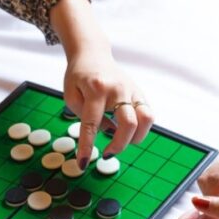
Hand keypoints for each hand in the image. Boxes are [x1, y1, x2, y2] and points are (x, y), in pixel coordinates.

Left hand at [62, 45, 153, 166]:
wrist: (92, 54)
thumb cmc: (79, 76)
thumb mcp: (70, 94)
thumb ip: (83, 116)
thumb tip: (107, 132)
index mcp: (96, 89)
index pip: (92, 124)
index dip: (87, 147)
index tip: (82, 164)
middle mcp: (117, 89)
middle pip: (128, 123)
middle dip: (119, 145)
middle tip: (106, 153)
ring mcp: (131, 89)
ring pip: (145, 118)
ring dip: (136, 137)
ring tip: (122, 141)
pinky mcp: (139, 92)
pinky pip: (147, 113)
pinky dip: (141, 128)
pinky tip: (128, 131)